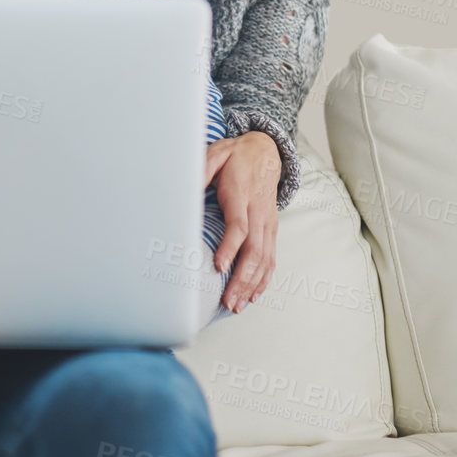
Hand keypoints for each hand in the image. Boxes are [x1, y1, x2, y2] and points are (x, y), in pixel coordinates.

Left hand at [204, 131, 281, 312]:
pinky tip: (254, 295)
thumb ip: (201, 170)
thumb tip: (185, 188)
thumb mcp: (215, 154)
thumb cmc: (235, 156)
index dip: (230, 247)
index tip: (219, 266)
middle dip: (242, 278)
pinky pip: (271, 257)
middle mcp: (258, 212)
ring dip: (252, 285)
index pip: (239, 226)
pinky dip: (264, 279)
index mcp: (241, 195)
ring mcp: (268, 222)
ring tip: (238, 305)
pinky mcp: (272, 229)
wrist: (266, 151)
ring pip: (265, 259)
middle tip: (228, 301)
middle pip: (254, 250)